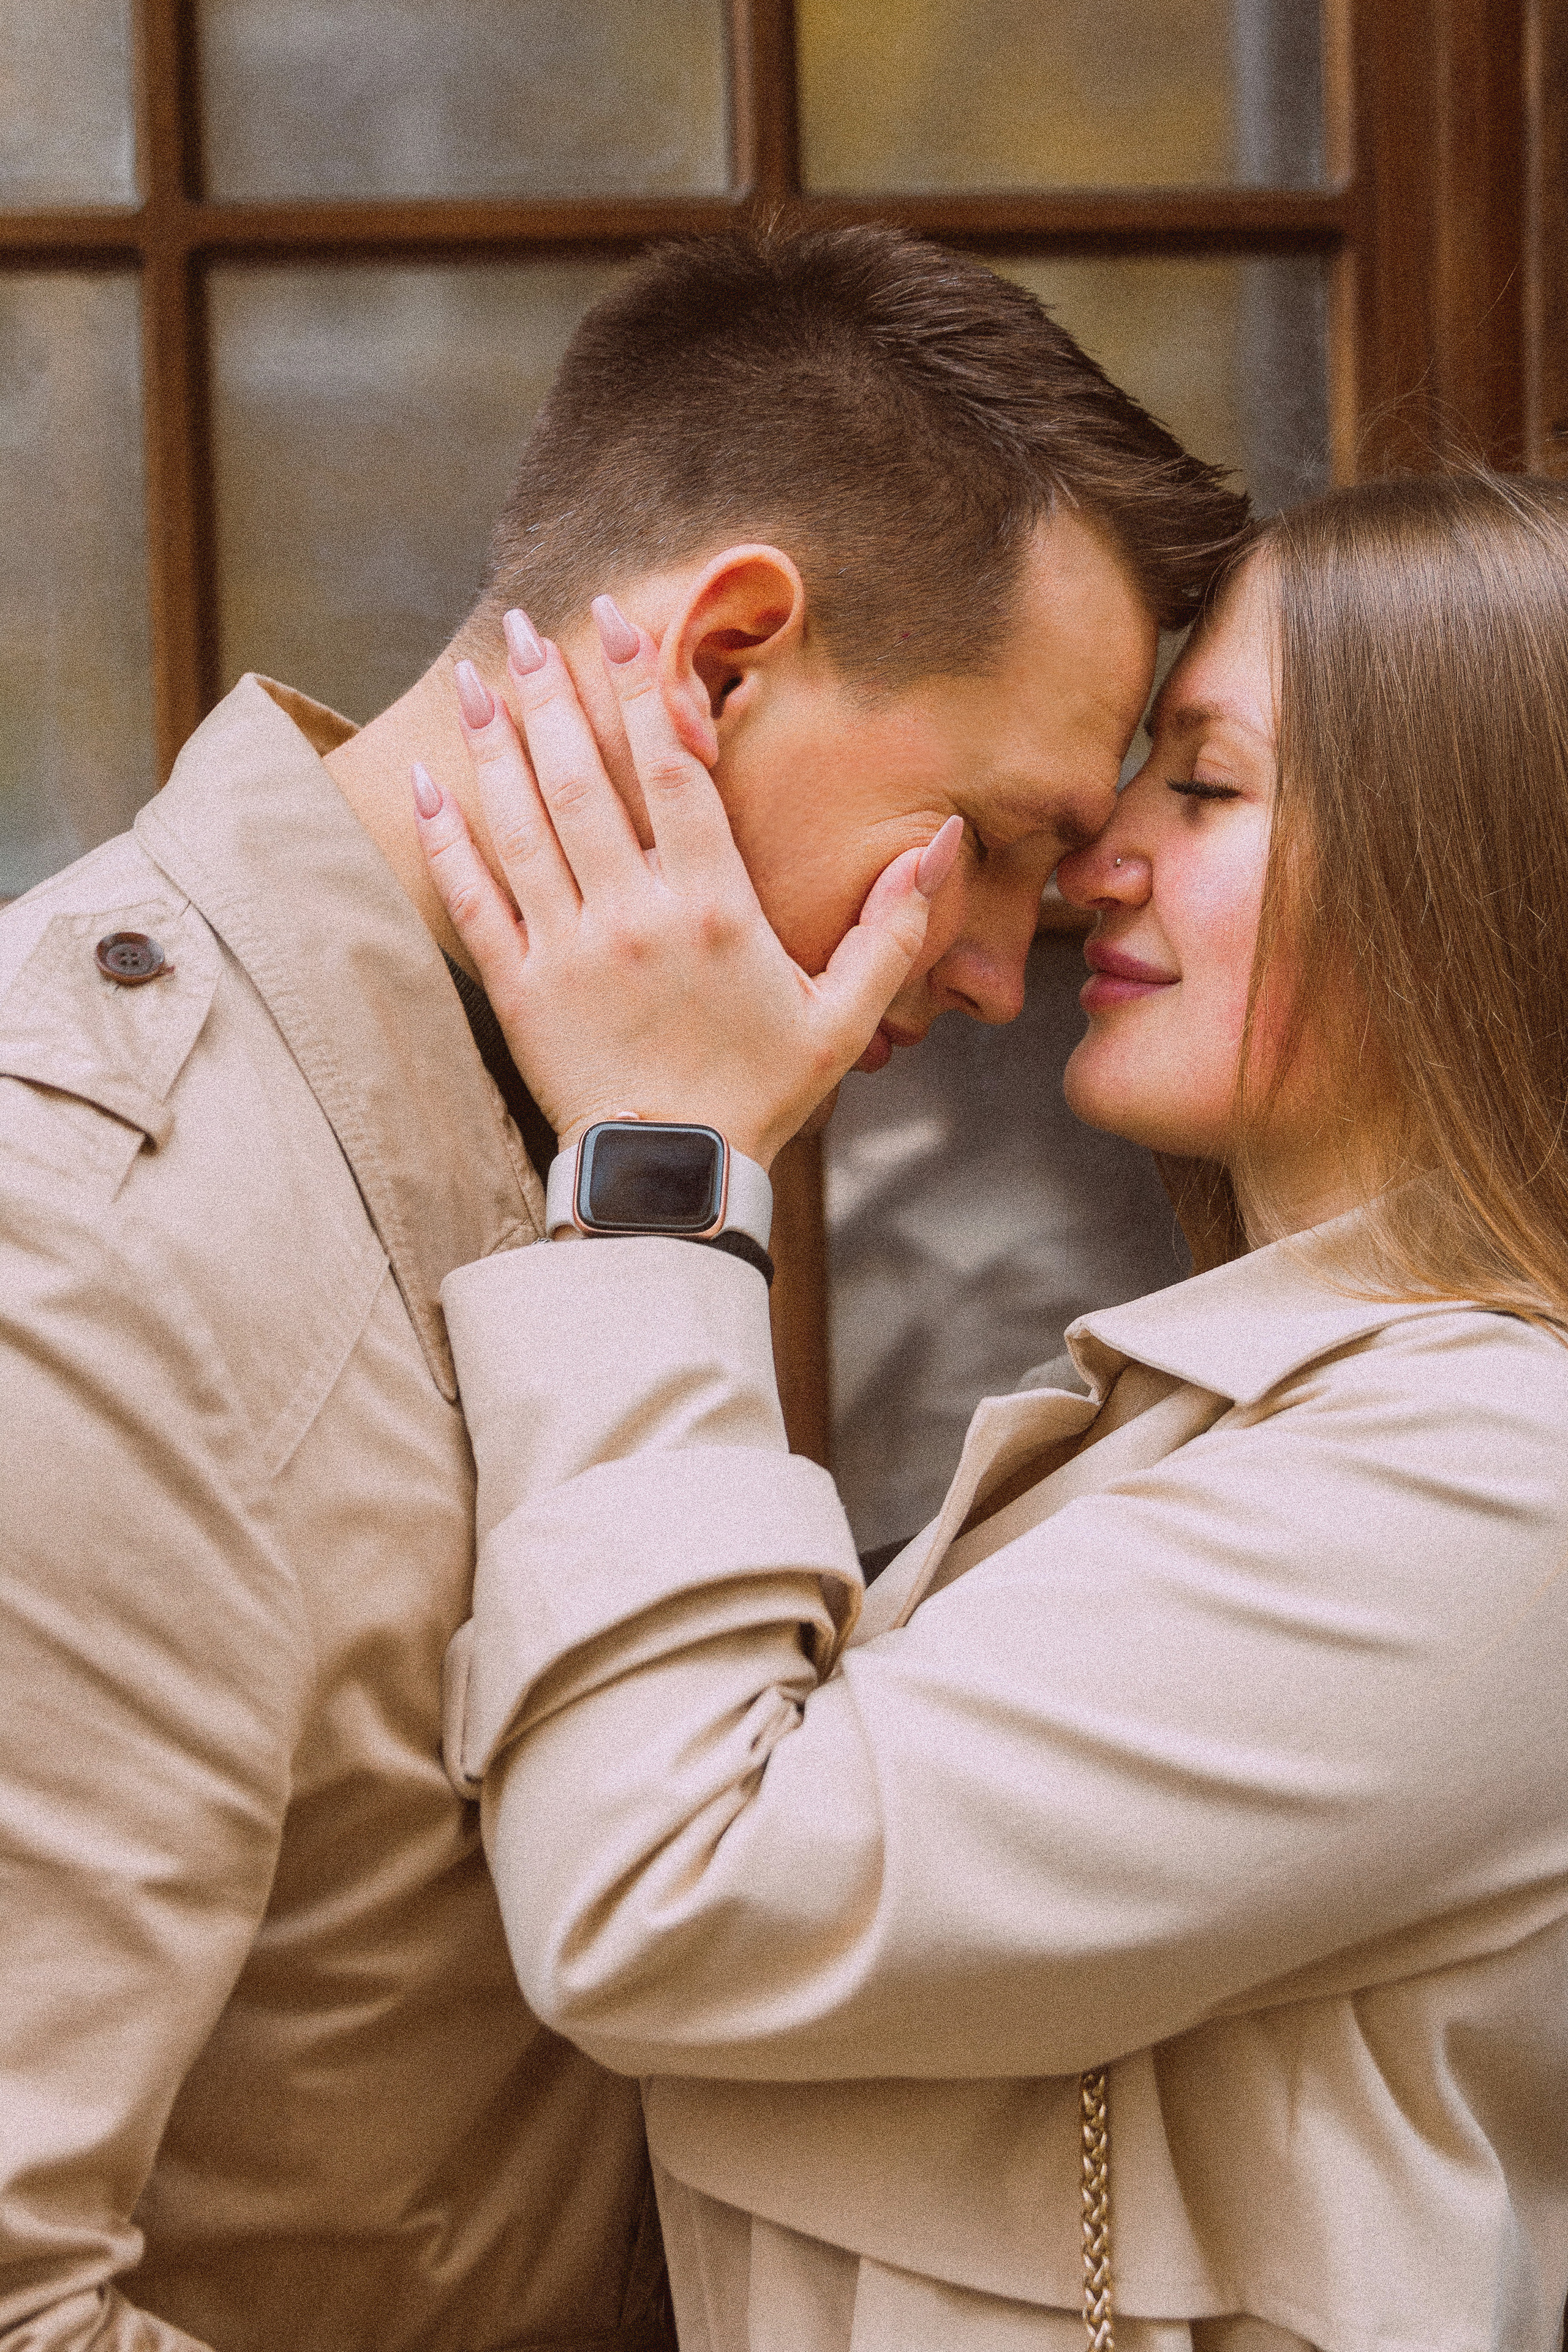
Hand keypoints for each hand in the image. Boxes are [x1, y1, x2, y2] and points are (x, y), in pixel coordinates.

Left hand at [413, 601, 960, 1168]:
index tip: (615, 623)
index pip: (670, 769)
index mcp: (712, 906)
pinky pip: (473, 898)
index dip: (642, 687)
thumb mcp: (845, 1017)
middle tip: (527, 626)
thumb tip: (945, 842)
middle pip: (581, 778)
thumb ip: (894, 928)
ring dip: (495, 744)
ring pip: (521, 824)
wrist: (673, 1179)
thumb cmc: (760, 1095)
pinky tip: (424, 780)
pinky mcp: (518, 989)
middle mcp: (634, 913)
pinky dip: (444, 837)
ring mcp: (568, 949)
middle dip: (552, 692)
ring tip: (476, 679)